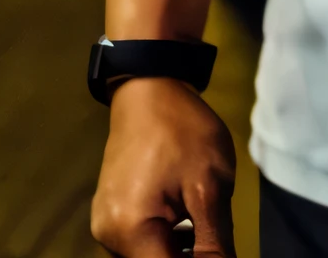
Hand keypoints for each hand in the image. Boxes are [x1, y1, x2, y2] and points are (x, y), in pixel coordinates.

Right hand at [91, 78, 235, 256]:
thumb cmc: (182, 129)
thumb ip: (214, 241)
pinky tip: (190, 227)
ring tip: (208, 233)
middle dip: (191, 256)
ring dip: (179, 251)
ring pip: (149, 255)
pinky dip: (166, 240)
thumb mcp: (209, 185)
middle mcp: (108, 235)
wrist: (150, 87)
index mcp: (128, 231)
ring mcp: (106, 224)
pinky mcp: (111, 212)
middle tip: (218, 240)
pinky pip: (140, 240)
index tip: (221, 251)